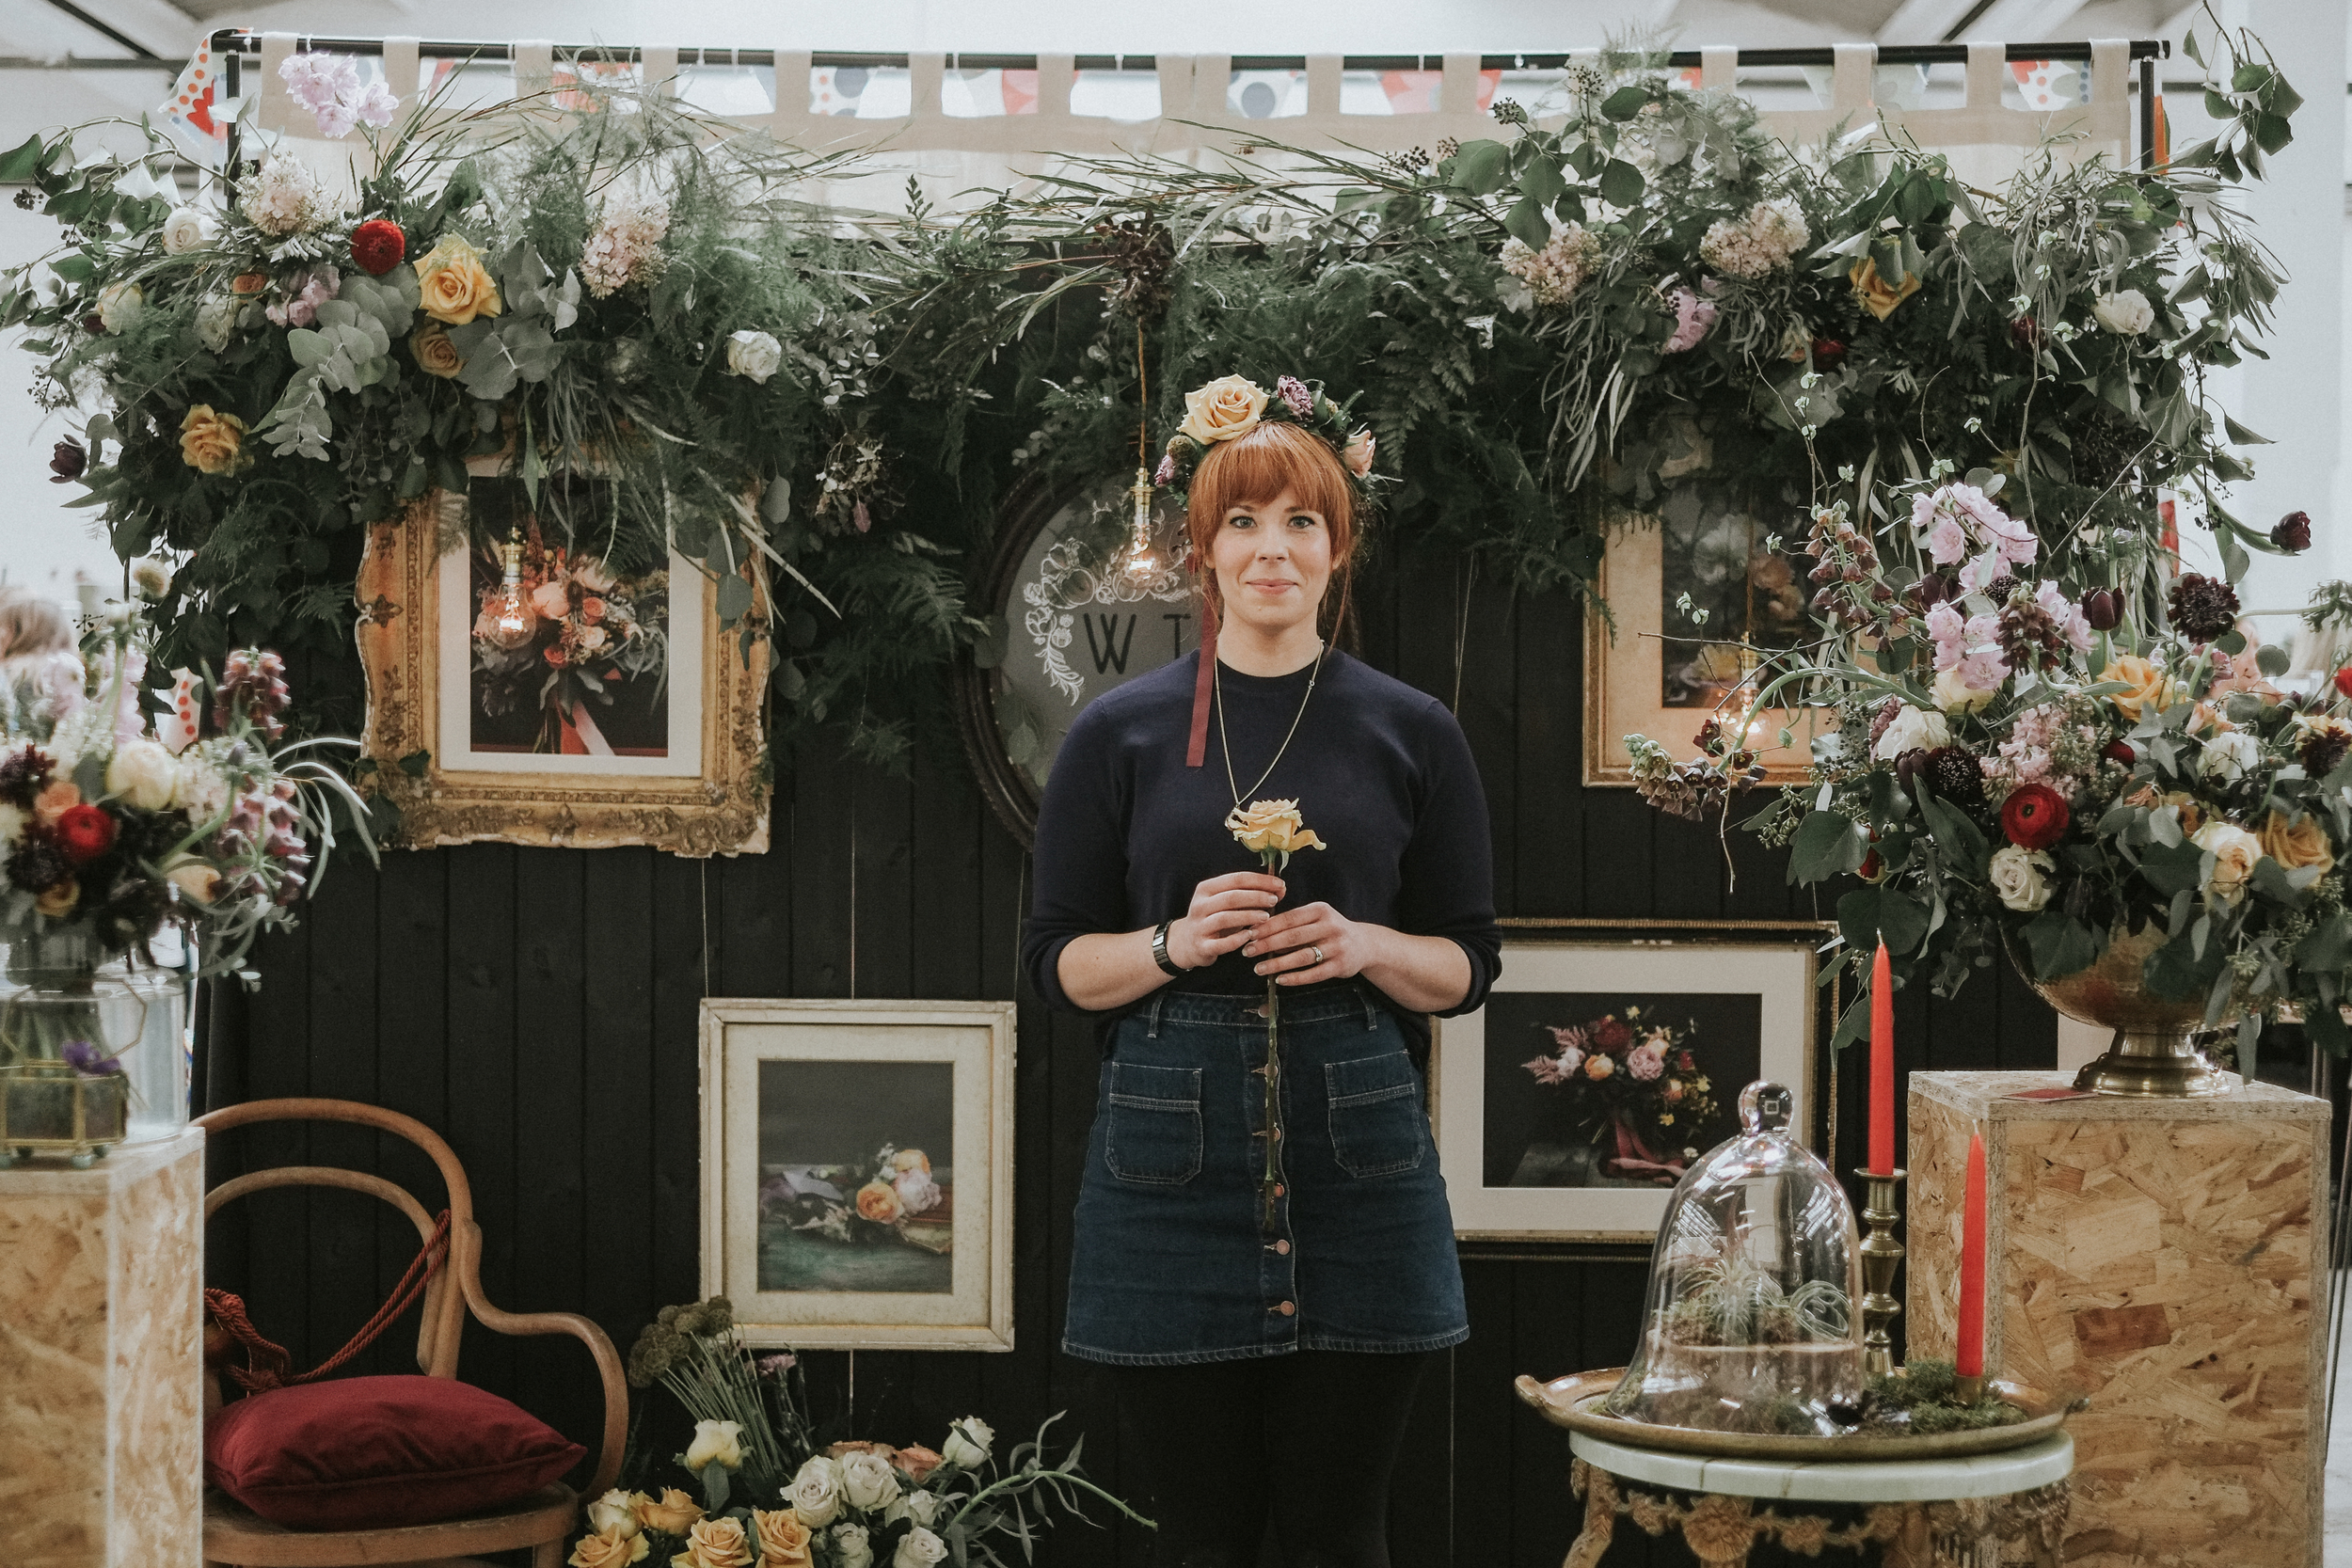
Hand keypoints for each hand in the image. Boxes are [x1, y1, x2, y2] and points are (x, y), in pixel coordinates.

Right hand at [1167, 871, 1284, 970]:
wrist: (1187, 942)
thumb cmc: (1215, 918)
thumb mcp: (1228, 903)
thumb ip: (1252, 895)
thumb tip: (1281, 889)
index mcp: (1206, 888)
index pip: (1236, 879)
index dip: (1260, 881)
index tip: (1279, 884)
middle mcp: (1200, 905)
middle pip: (1231, 897)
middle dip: (1256, 897)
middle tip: (1274, 900)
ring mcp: (1199, 926)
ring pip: (1225, 918)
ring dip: (1249, 916)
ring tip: (1266, 917)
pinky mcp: (1202, 946)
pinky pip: (1221, 943)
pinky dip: (1237, 939)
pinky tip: (1250, 936)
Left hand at [1243, 902, 1373, 985]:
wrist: (1364, 944)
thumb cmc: (1330, 930)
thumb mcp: (1315, 918)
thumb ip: (1292, 923)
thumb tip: (1258, 933)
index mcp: (1320, 910)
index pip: (1288, 918)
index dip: (1266, 927)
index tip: (1248, 934)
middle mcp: (1330, 926)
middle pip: (1292, 936)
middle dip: (1267, 945)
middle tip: (1248, 951)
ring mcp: (1336, 946)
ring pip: (1302, 956)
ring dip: (1277, 963)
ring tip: (1259, 968)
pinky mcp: (1340, 965)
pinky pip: (1314, 974)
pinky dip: (1295, 978)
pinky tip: (1280, 980)